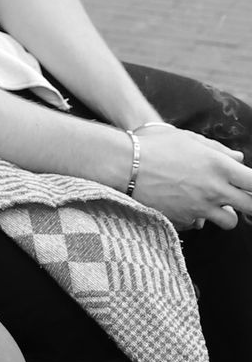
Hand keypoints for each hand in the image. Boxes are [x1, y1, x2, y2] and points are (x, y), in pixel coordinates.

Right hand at [132, 123, 251, 229]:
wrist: (123, 164)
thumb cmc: (154, 144)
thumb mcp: (187, 138)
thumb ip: (217, 150)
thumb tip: (239, 159)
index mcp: (218, 165)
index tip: (251, 184)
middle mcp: (214, 189)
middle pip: (251, 206)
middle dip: (251, 203)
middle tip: (243, 198)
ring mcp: (200, 207)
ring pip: (230, 221)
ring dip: (226, 213)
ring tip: (211, 200)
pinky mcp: (184, 219)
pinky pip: (200, 223)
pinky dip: (197, 215)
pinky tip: (183, 202)